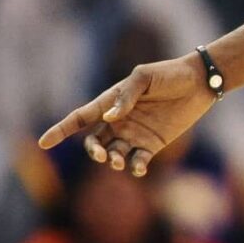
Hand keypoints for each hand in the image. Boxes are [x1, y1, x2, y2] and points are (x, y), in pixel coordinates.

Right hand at [37, 57, 214, 176]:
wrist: (201, 81)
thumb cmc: (170, 74)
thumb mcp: (144, 77)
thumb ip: (125, 97)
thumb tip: (109, 119)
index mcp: (111, 102)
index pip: (80, 118)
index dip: (61, 130)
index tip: (43, 143)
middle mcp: (118, 121)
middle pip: (93, 142)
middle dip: (92, 151)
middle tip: (102, 154)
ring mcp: (135, 134)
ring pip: (112, 154)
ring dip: (111, 160)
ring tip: (118, 160)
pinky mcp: (153, 144)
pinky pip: (137, 161)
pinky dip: (134, 167)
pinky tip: (139, 168)